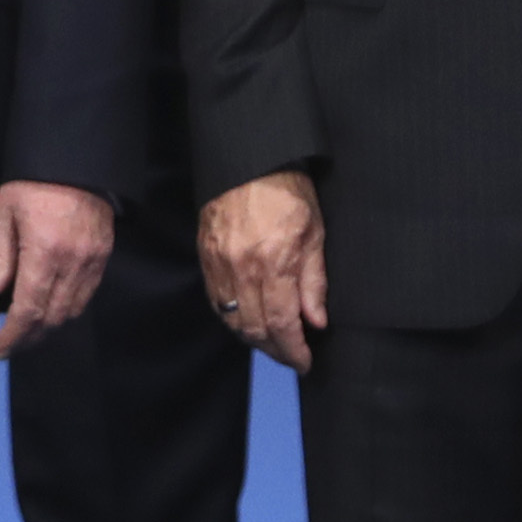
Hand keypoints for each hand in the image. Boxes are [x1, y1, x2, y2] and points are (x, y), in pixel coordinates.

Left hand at [0, 181, 115, 357]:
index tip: (1, 349)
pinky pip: (87, 294)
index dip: (14, 335)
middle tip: (12, 344)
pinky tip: (52, 306)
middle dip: (30, 337)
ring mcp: (93, 261)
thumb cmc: (34, 181)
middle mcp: (73, 262)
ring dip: (50, 326)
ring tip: (29, 330)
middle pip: (52, 318)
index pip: (28, 310)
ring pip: (73, 310)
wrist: (76, 158)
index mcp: (44, 252)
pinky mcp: (104, 255)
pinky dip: (69, 308)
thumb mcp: (4, 213)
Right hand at [200, 170, 330, 369]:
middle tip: (291, 356)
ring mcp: (220, 265)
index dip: (294, 350)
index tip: (305, 362)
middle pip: (255, 329)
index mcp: (275, 262)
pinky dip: (233, 319)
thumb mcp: (315, 233)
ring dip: (253, 338)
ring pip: (233, 320)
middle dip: (275, 350)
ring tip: (272, 341)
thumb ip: (314, 282)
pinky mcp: (206, 258)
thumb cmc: (287, 190)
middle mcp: (243, 269)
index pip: (282, 323)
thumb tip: (316, 321)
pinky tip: (248, 320)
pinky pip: (217, 302)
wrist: (248, 159)